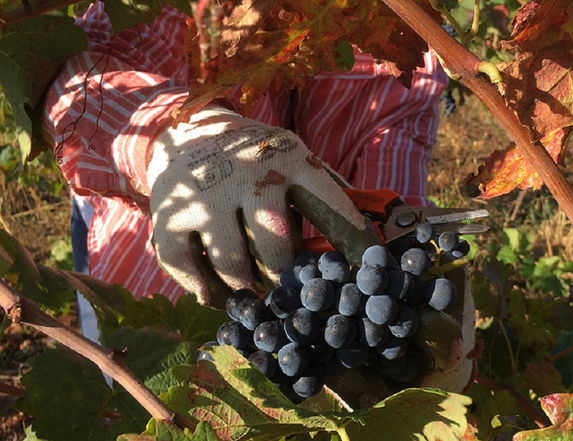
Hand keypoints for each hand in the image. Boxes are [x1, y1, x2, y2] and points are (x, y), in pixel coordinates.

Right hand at [148, 106, 379, 306]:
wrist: (185, 132)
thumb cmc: (257, 159)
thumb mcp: (295, 159)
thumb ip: (328, 195)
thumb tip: (373, 238)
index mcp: (290, 161)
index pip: (331, 206)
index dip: (355, 244)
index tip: (373, 273)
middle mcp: (249, 176)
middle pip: (277, 248)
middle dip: (286, 279)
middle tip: (290, 290)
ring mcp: (206, 196)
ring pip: (234, 266)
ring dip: (248, 290)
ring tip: (255, 293)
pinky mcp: (169, 216)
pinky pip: (188, 270)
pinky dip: (206, 291)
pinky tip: (218, 295)